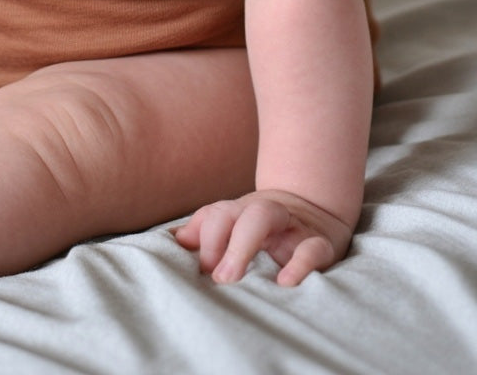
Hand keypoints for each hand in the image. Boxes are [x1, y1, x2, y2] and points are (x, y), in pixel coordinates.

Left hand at [172, 190, 353, 285]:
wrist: (316, 212)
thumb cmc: (265, 229)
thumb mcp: (236, 227)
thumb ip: (206, 231)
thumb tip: (174, 239)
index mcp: (242, 211)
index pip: (216, 215)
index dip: (203, 238)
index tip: (199, 269)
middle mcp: (263, 213)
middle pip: (235, 211)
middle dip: (216, 240)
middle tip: (210, 276)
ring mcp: (291, 225)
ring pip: (264, 215)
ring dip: (242, 244)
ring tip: (229, 278)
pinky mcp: (320, 245)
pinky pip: (312, 248)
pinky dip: (299, 264)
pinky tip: (285, 283)